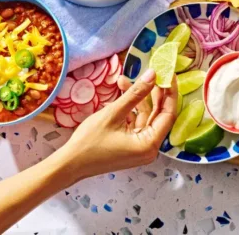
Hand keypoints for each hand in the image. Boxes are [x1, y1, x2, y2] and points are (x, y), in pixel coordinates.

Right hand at [54, 68, 177, 181]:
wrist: (69, 164)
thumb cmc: (90, 142)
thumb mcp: (114, 113)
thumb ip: (136, 93)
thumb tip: (152, 75)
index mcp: (150, 144)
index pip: (168, 114)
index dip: (170, 92)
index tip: (169, 74)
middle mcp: (149, 148)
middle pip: (158, 114)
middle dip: (153, 93)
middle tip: (151, 73)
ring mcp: (140, 147)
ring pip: (146, 116)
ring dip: (137, 98)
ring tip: (124, 80)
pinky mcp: (130, 145)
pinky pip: (136, 122)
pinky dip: (130, 108)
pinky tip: (121, 93)